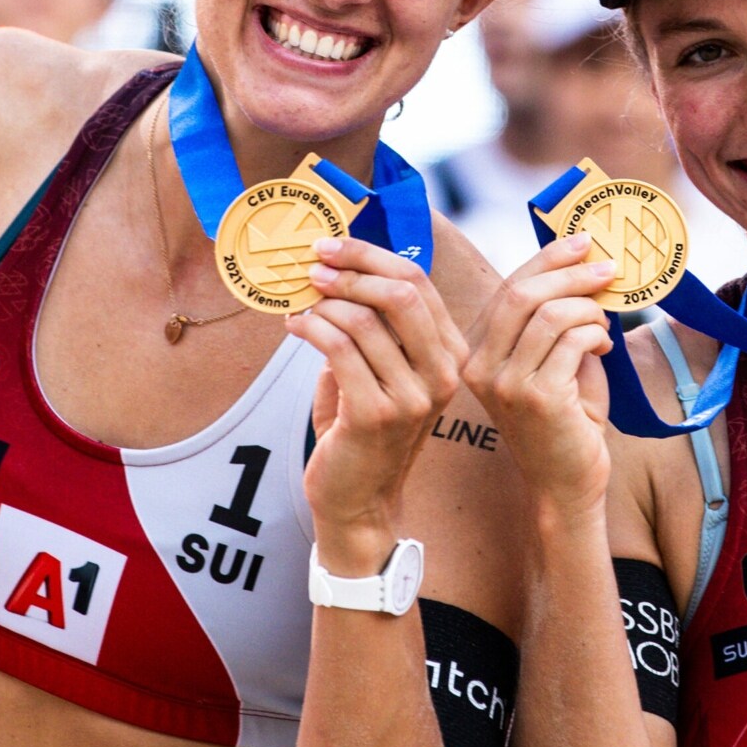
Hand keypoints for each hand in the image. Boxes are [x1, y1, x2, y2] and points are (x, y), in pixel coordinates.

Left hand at [287, 238, 466, 559]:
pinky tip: (295, 327)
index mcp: (451, 355)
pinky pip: (339, 349)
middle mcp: (443, 373)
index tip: (334, 246)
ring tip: (300, 304)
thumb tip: (338, 267)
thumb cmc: (363, 430)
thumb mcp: (381, 370)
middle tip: (314, 265)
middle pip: (402, 292)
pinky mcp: (378, 413)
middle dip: (352, 269)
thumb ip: (375, 325)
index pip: (419, 283)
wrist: (359, 500)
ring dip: (323, 303)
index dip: (372, 256)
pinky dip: (311, 329)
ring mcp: (414, 396)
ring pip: (365, 319)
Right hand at [464, 234, 616, 524]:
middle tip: (608, 270)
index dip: (547, 258)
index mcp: (476, 352)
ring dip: (589, 311)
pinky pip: (572, 341)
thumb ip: (557, 319)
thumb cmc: (566, 421)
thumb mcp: (553, 361)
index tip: (582, 241)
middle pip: (523, 293)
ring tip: (603, 327)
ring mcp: (505, 383)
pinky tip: (602, 350)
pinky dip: (595, 336)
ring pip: (551, 314)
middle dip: (571, 273)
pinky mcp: (536, 397)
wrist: (566, 484)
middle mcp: (480, 366)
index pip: (508, 287)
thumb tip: (584, 265)